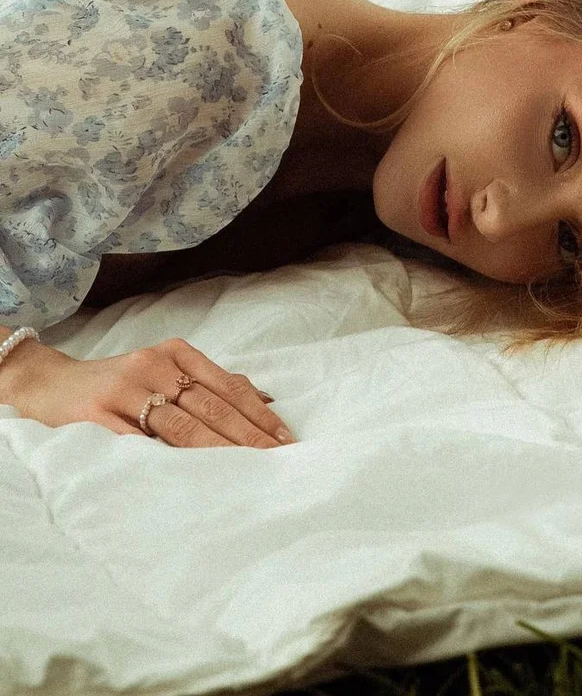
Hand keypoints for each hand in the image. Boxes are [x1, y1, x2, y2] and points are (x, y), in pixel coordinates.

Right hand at [7, 337, 295, 447]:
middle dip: (247, 436)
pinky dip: (163, 458)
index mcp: (176, 354)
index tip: (286, 440)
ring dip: (217, 449)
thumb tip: (265, 400)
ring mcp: (124, 388)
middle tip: (277, 461)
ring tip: (246, 469)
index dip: (259, 414)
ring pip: (179, 424)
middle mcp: (154, 365)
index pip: (228, 387)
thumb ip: (208, 384)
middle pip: (210, 406)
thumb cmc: (119, 383)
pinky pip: (136, 441)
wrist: (49, 383)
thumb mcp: (164, 371)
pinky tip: (188, 475)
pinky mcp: (96, 414)